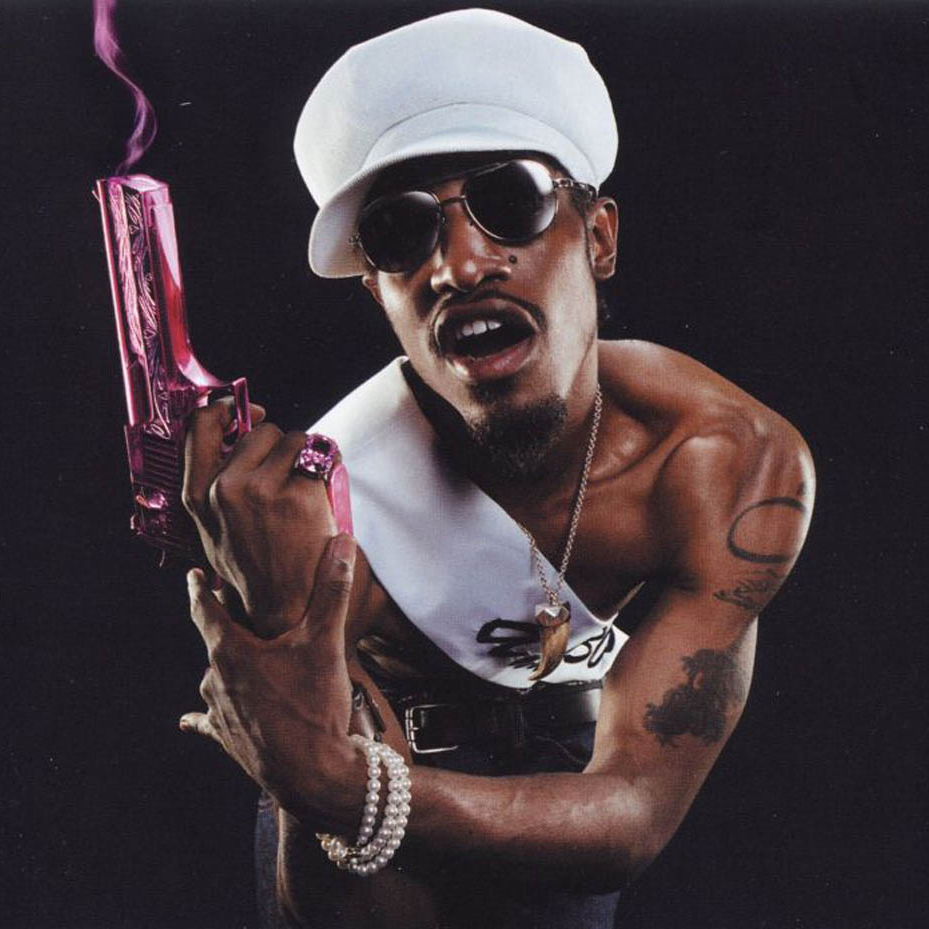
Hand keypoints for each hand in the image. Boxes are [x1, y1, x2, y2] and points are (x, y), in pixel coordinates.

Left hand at [180, 534, 360, 827]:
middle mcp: (216, 680)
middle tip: (233, 605)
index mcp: (231, 651)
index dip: (199, 588)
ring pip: (218, 676)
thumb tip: (342, 541)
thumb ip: (332, 588)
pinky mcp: (227, 739)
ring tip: (247, 653)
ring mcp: (220, 712)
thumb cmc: (316, 704)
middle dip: (225, 623)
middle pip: (215, 641)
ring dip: (230, 662)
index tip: (191, 574)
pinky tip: (188, 720)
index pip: (205, 609)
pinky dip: (202, 715)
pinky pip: (209, 721)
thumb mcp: (326, 640)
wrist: (316, 775)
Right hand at [182, 400, 336, 635]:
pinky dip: (329, 464)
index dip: (227, 408)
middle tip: (288, 473)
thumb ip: (215, 485)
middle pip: (260, 430)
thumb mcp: (212, 528)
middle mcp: (225, 487)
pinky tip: (326, 488)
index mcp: (198, 494)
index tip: (248, 411)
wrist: (283, 605)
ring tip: (305, 488)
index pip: (201, 425)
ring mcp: (262, 489)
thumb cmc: (252, 567)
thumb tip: (232, 436)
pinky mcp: (298, 494)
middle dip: (279, 444)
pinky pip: (320, 455)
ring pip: (294, 439)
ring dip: (306, 455)